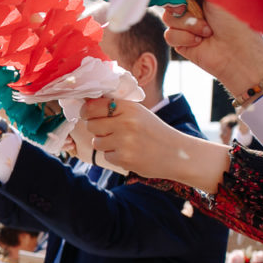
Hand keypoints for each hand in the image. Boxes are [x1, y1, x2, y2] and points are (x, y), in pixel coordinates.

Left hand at [75, 99, 229, 193]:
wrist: (176, 153)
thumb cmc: (154, 131)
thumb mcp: (139, 112)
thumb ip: (116, 108)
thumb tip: (87, 104)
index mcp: (129, 108)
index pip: (93, 106)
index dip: (86, 111)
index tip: (87, 114)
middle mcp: (126, 122)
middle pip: (91, 124)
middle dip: (96, 129)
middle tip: (109, 131)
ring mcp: (124, 141)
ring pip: (97, 141)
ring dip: (105, 144)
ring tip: (123, 143)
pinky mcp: (124, 158)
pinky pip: (106, 156)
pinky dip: (114, 156)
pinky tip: (129, 153)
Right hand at [161, 0, 262, 99]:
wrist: (238, 53)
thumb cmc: (236, 22)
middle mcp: (194, 7)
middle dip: (181, 4)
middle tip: (194, 8)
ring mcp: (186, 25)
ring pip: (168, 17)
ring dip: (188, 23)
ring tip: (206, 30)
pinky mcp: (181, 41)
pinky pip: (169, 34)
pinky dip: (185, 37)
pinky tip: (200, 41)